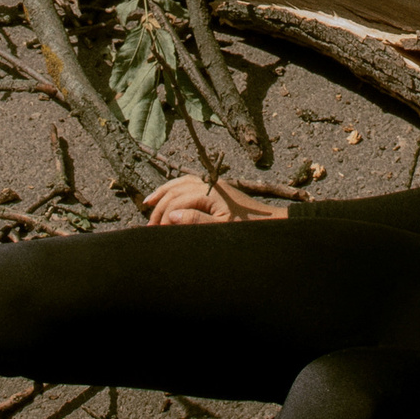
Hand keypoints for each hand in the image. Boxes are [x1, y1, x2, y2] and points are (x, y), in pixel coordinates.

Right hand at [142, 174, 290, 227]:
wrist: (271, 223)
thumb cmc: (249, 228)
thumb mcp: (223, 229)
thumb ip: (197, 222)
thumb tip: (172, 216)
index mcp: (210, 193)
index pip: (177, 202)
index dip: (163, 218)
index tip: (156, 234)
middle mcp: (209, 184)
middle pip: (176, 191)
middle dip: (160, 208)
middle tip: (150, 228)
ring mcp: (212, 185)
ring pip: (180, 183)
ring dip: (163, 194)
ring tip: (148, 204)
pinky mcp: (215, 189)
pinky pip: (189, 183)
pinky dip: (175, 188)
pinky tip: (169, 195)